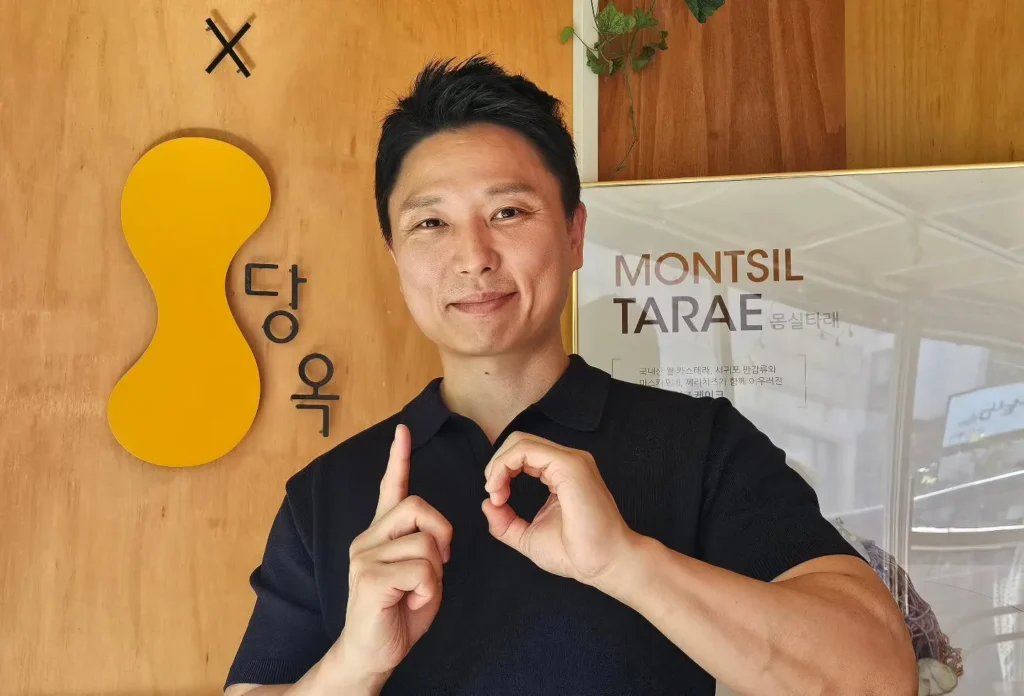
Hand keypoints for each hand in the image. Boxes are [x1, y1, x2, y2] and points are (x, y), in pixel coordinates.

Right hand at [330, 424, 452, 684]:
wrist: (371, 655)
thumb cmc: (398, 616)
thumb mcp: (420, 575)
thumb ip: (426, 548)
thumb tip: (437, 536)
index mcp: (380, 535)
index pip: (390, 489)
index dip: (399, 459)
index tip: (403, 430)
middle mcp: (367, 539)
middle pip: (418, 507)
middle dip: (442, 532)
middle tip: (440, 562)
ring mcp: (364, 557)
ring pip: (425, 544)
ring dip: (435, 574)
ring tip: (417, 593)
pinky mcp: (369, 578)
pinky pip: (421, 570)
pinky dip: (429, 590)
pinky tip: (411, 603)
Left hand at [481, 431, 637, 586]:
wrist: (603, 565)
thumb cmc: (576, 553)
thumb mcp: (528, 536)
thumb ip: (506, 521)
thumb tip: (487, 503)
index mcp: (560, 474)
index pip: (523, 455)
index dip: (501, 471)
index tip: (496, 500)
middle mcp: (567, 462)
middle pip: (519, 442)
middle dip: (497, 464)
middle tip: (493, 493)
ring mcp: (570, 461)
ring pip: (520, 442)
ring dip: (498, 465)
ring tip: (496, 492)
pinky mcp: (570, 465)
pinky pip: (526, 450)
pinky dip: (505, 465)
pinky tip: (501, 489)